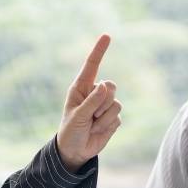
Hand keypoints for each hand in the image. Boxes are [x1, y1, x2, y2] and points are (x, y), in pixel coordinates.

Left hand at [56, 34, 121, 172]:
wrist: (75, 151)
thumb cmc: (70, 131)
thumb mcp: (77, 116)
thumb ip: (91, 101)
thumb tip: (105, 86)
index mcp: (81, 88)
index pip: (92, 65)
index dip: (99, 50)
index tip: (106, 36)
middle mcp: (94, 93)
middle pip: (111, 86)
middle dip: (102, 102)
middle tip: (90, 116)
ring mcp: (105, 105)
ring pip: (116, 103)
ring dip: (103, 117)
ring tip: (92, 125)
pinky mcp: (113, 118)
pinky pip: (118, 117)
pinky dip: (107, 126)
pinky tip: (97, 131)